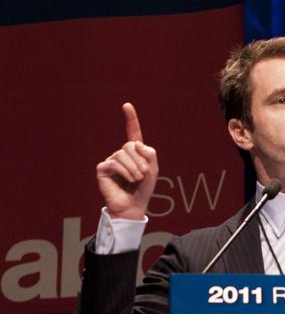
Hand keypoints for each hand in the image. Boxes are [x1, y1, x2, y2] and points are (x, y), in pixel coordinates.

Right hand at [96, 103, 158, 219]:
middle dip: (140, 160)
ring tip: (136, 179)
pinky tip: (128, 180)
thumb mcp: (152, 171)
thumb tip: (137, 144)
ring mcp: (111, 161)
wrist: (133, 207)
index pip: (132, 133)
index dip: (131, 119)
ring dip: (134, 168)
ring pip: (122, 154)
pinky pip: (114, 162)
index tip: (127, 105)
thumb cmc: (142, 191)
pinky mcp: (103, 169)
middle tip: (143, 174)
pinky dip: (124, 171)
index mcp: (134, 154)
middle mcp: (121, 155)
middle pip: (130, 145)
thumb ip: (150, 155)